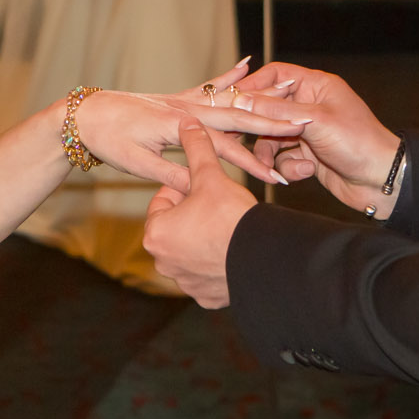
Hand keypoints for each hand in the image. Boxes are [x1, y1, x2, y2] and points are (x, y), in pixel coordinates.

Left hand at [69, 63, 304, 190]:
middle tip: (305, 123)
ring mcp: (183, 99)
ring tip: (291, 89)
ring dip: (261, 97)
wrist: (85, 115)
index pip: (225, 147)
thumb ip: (173, 173)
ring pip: (230, 98)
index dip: (252, 163)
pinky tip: (249, 64)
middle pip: (237, 115)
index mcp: (178, 124)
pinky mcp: (178, 98)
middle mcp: (186, 106)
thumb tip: (202, 186)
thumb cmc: (109, 139)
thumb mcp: (138, 163)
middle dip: (272, 122)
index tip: (277, 176)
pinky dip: (231, 76)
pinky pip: (211, 86)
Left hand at [142, 122, 255, 306]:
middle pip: (177, 225)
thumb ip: (196, 148)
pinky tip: (233, 249)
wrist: (262, 260)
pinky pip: (207, 273)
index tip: (204, 184)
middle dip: (195, 213)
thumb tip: (188, 122)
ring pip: (192, 249)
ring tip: (228, 224)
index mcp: (155, 232)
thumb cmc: (231, 218)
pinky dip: (217, 262)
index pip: (165, 199)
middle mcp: (162, 261)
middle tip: (219, 203)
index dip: (187, 187)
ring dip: (206, 236)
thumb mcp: (211, 177)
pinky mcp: (204, 296)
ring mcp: (183, 282)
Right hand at [232, 61, 399, 217]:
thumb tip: (240, 99)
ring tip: (272, 166)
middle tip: (240, 137)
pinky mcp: (307, 156)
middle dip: (258, 127)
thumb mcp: (314, 121)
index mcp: (316, 86)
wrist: (381, 181)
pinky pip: (282, 158)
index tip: (233, 99)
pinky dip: (289, 167)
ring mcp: (307, 132)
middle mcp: (309, 106)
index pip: (276, 75)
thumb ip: (275, 110)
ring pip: (271, 138)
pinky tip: (306, 172)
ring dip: (270, 153)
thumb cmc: (359, 142)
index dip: (254, 85)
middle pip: (268, 109)